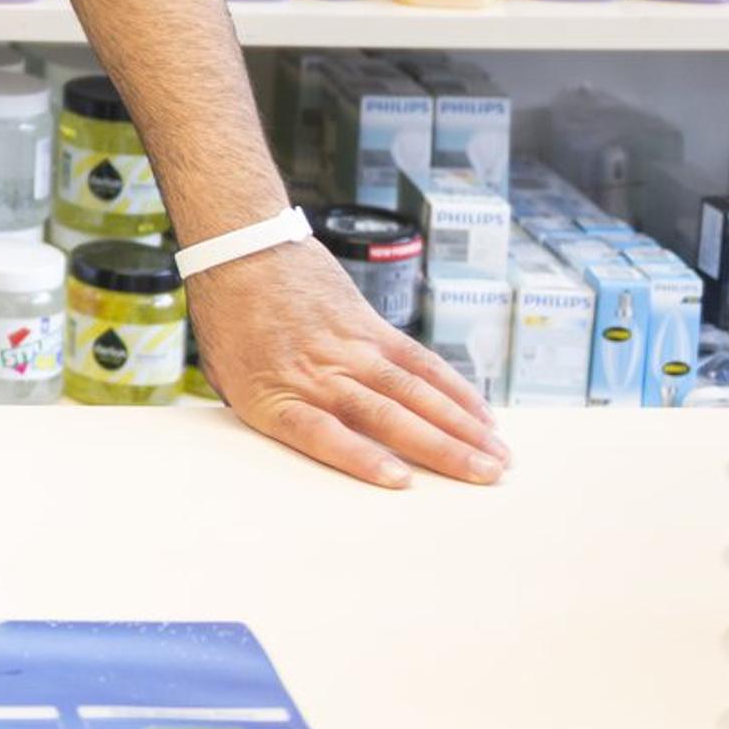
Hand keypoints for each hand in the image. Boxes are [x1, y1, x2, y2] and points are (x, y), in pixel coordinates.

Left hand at [183, 241, 508, 489]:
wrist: (239, 248)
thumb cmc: (230, 323)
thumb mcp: (231, 380)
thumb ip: (275, 416)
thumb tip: (316, 456)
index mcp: (275, 395)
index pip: (322, 434)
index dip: (362, 459)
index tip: (400, 481)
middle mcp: (318, 373)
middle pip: (386, 417)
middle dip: (441, 451)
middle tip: (486, 479)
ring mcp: (349, 348)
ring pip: (414, 391)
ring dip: (461, 426)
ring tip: (497, 456)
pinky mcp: (370, 326)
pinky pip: (418, 361)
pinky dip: (453, 389)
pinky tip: (480, 414)